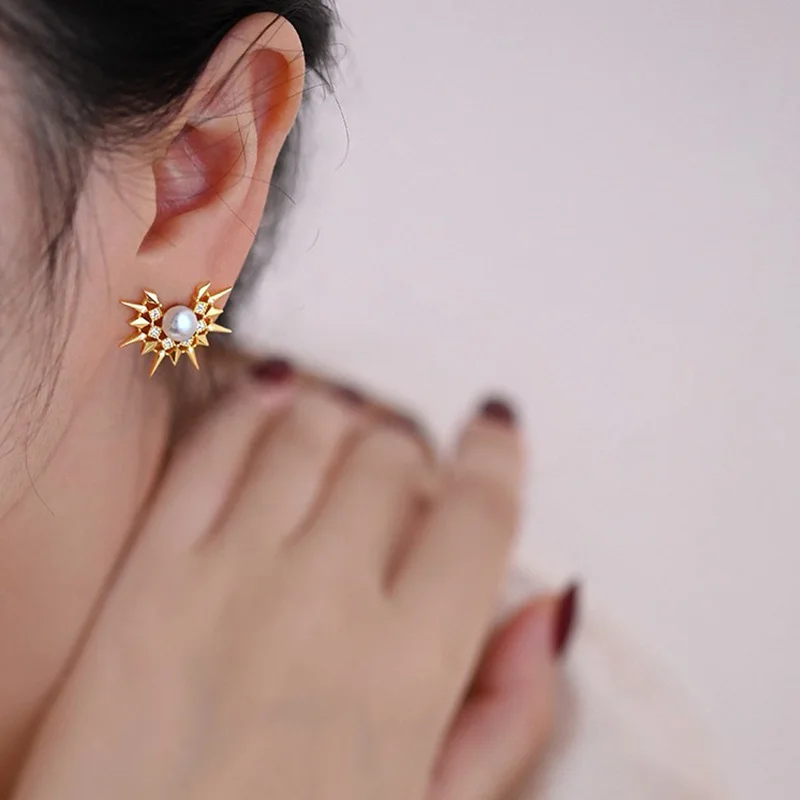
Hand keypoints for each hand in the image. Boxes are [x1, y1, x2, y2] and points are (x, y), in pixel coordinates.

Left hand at [13, 363, 566, 799]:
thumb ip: (508, 715)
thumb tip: (553, 606)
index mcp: (408, 671)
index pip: (478, 512)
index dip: (495, 452)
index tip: (493, 426)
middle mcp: (325, 603)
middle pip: (394, 455)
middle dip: (412, 449)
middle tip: (402, 472)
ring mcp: (231, 578)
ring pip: (310, 429)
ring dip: (341, 419)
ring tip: (342, 441)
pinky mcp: (149, 573)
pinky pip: (213, 448)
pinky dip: (252, 407)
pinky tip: (271, 403)